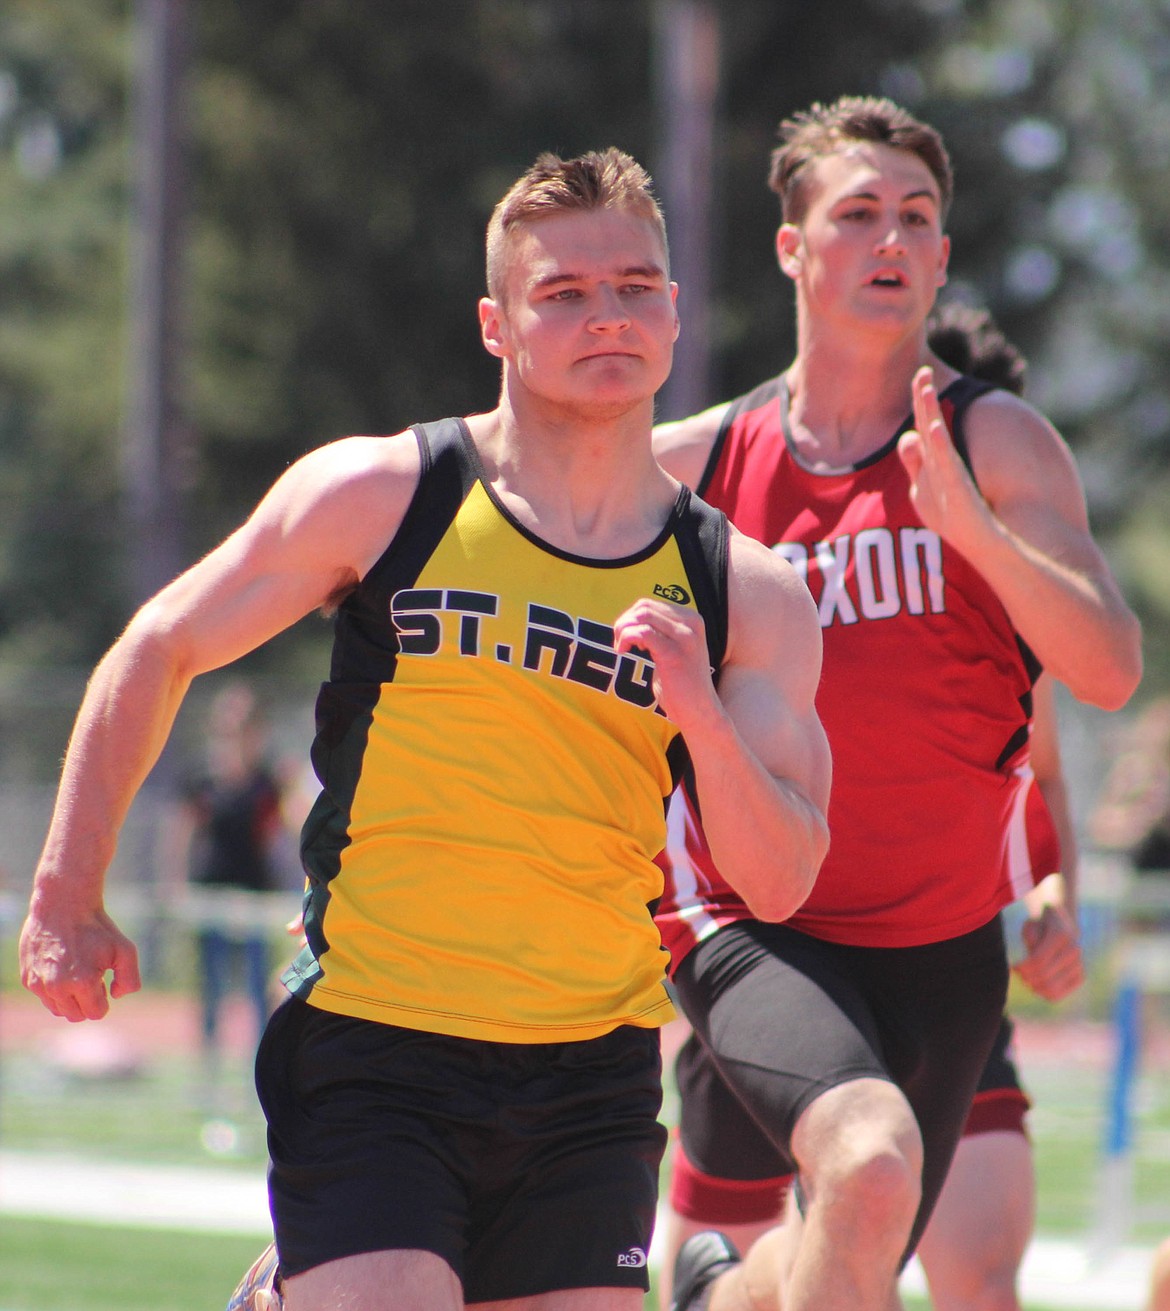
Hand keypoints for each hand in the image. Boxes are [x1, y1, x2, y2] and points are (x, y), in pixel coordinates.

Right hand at [19, 900, 140, 1021]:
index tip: (103, 982)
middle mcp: (57, 988)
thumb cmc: (97, 928)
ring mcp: (39, 984)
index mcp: (83, 983)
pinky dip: (53, 989)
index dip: (104, 1000)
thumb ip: (130, 980)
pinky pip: (43, 996)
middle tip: (91, 977)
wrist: (64, 905)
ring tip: (76, 972)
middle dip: (87, 1002)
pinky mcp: (27, 978)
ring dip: (69, 998)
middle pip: (75, 1015)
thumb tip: (115, 996)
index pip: (96, 1013)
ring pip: (57, 1009)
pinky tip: (61, 967)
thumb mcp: (125, 950)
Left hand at [612, 597, 718, 730]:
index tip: (628, 640)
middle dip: (624, 622)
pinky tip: (624, 652)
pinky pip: (642, 633)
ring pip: (642, 615)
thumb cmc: (682, 685)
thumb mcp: (673, 650)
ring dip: (623, 630)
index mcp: (691, 619)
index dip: (631, 618)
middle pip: (644, 606)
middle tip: (620, 644)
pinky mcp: (674, 653)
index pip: (650, 604)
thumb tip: (630, 619)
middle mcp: (691, 623)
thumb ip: (659, 633)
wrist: (699, 711)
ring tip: (621, 648)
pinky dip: (626, 638)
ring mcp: (685, 637)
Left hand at [897, 366, 991, 547]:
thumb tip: (908, 434)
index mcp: (936, 462)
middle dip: (923, 399)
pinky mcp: (959, 494)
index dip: (921, 401)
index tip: (920, 373)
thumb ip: (916, 464)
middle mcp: (945, 466)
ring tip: (925, 388)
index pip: (926, 426)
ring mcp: (953, 478)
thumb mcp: (925, 490)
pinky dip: (941, 447)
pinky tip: (935, 428)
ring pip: (937, 441)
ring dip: (930, 414)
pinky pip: (948, 467)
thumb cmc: (957, 519)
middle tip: (922, 370)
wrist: (988, 545)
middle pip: (930, 426)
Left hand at [1013, 900, 1083, 1001]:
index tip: (1014, 966)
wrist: (1065, 926)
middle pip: (1044, 976)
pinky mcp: (1079, 977)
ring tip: (1026, 978)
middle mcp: (1073, 950)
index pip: (1038, 960)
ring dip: (1034, 987)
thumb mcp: (1031, 925)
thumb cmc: (1041, 926)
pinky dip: (1043, 993)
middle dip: (1027, 977)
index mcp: (1060, 934)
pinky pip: (1059, 994)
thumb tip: (1032, 957)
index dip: (1023, 967)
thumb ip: (1031, 938)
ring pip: (1052, 989)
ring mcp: (1079, 964)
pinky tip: (1036, 985)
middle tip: (1018, 972)